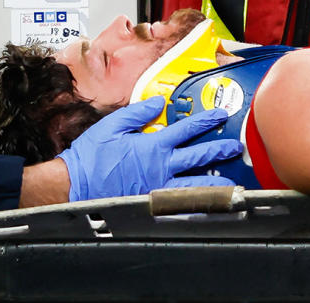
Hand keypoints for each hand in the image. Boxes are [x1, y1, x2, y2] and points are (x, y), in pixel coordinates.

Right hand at [57, 96, 242, 200]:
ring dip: (215, 180)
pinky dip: (197, 206)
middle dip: (219, 149)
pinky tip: (208, 207)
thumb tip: (158, 103)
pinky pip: (181, 206)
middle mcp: (160, 167)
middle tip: (234, 146)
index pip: (186, 129)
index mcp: (152, 145)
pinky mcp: (153, 205)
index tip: (220, 116)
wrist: (74, 187)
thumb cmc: (90, 158)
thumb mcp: (112, 126)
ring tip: (231, 180)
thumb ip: (138, 113)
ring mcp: (159, 188)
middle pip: (198, 157)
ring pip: (195, 184)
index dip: (206, 121)